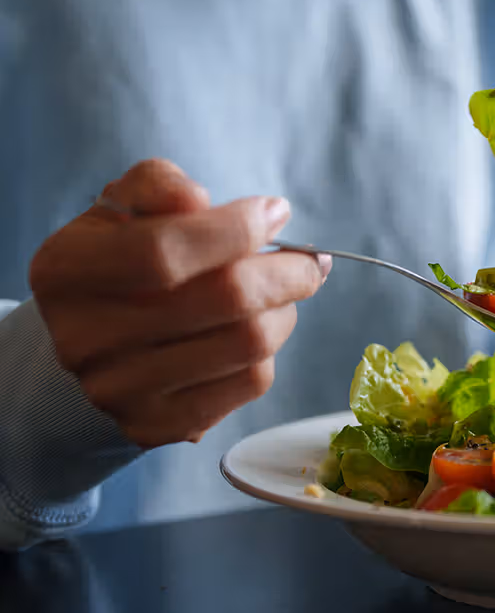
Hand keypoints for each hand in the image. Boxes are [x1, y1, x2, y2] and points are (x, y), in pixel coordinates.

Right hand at [28, 159, 329, 448]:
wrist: (90, 348)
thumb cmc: (120, 264)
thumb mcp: (122, 211)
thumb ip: (157, 186)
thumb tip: (202, 200)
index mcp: (67, 270)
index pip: (164, 251)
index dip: (235, 228)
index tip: (276, 212)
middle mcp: (86, 337)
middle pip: (224, 299)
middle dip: (286, 271)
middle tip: (309, 260)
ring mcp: (121, 389)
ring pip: (249, 343)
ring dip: (285, 310)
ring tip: (283, 293)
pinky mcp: (159, 425)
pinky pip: (250, 382)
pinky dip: (270, 350)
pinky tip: (259, 330)